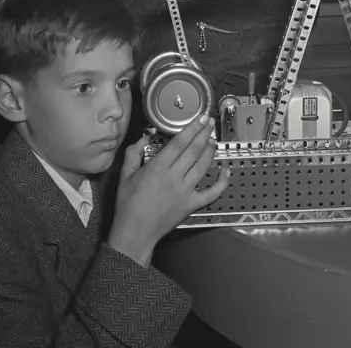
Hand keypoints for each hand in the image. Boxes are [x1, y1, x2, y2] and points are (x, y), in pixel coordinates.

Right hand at [107, 115, 229, 266]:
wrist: (134, 232)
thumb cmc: (128, 205)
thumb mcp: (125, 175)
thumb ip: (133, 153)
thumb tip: (143, 138)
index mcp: (158, 167)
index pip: (180, 142)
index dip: (192, 128)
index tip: (200, 118)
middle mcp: (174, 176)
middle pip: (194, 150)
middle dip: (204, 134)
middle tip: (210, 123)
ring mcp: (185, 191)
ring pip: (203, 166)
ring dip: (210, 151)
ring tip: (213, 139)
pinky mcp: (191, 204)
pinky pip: (211, 193)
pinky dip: (221, 182)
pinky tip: (226, 171)